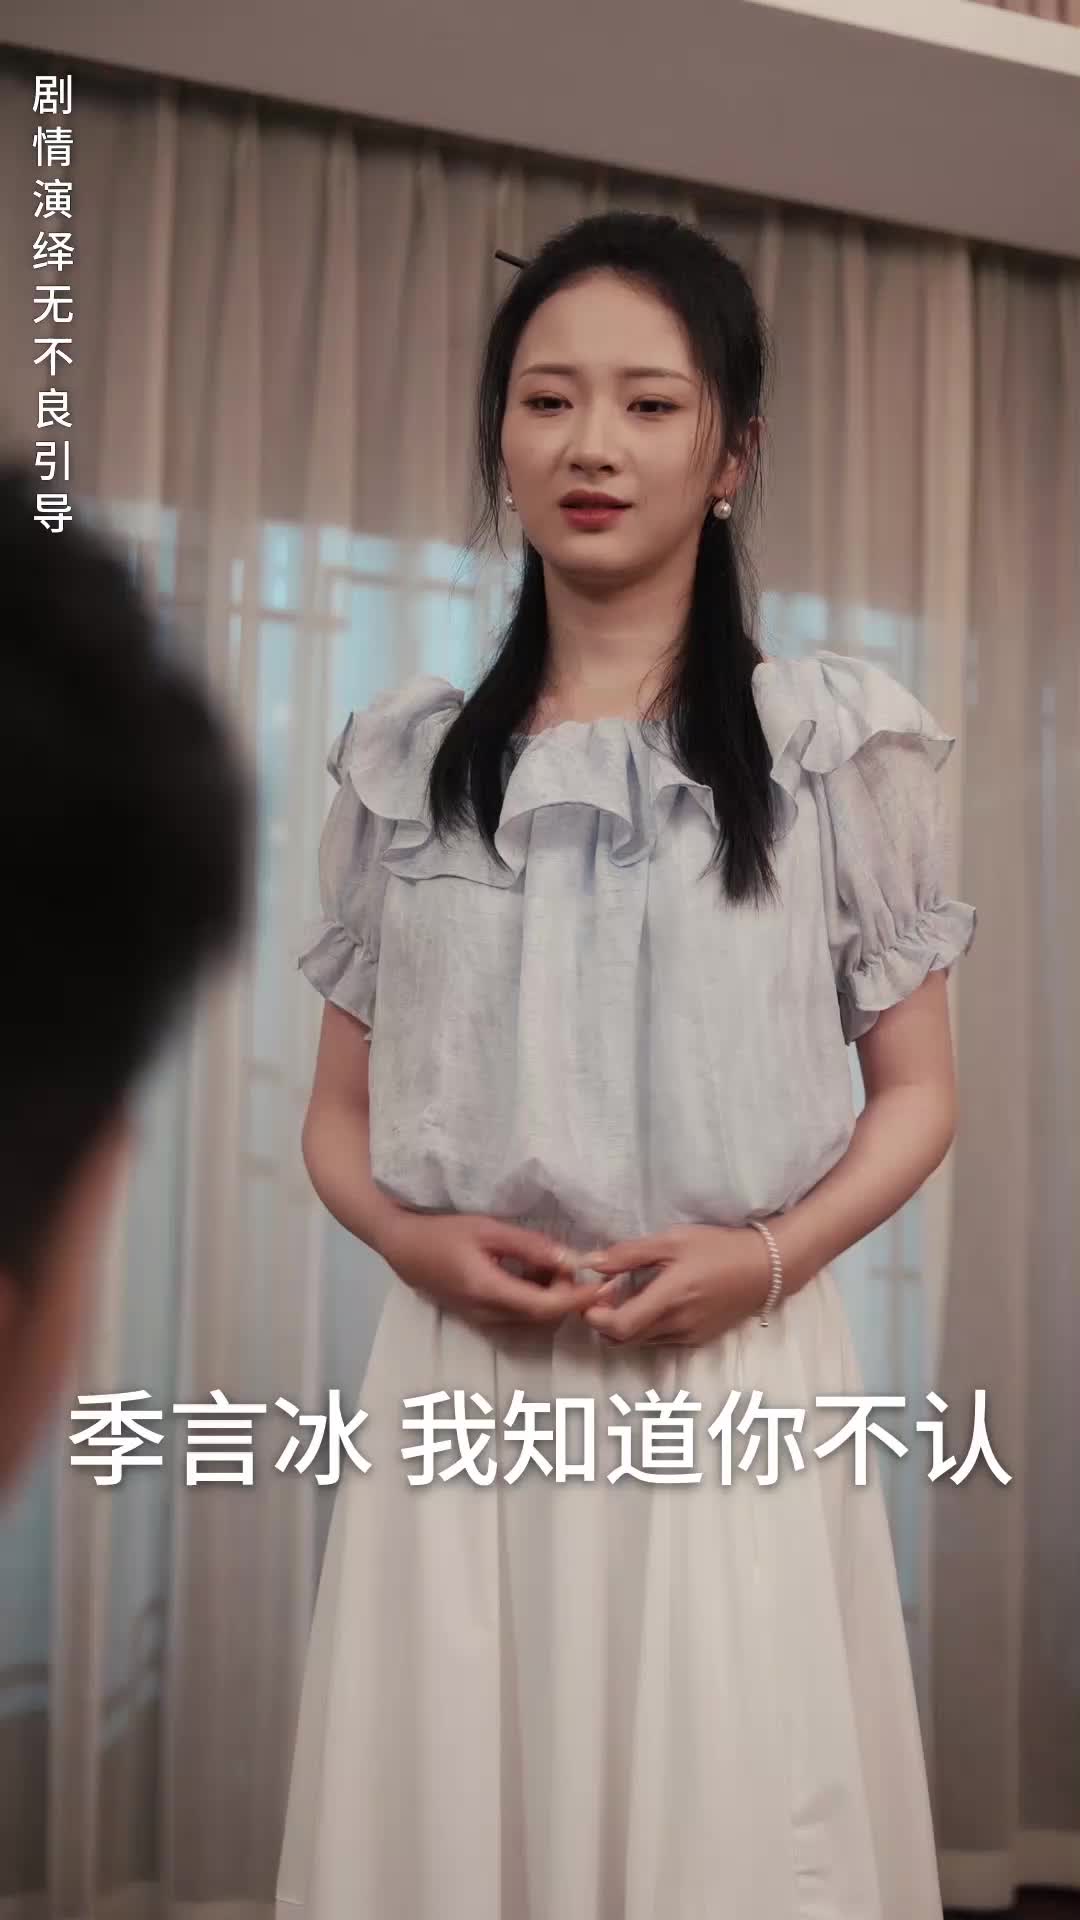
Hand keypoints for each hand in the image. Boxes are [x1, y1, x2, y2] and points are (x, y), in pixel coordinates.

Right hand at [380, 1211, 605, 1333]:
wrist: (402, 1248)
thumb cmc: (442, 1232)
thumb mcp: (487, 1229)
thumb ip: (529, 1245)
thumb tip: (570, 1259)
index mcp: (488, 1290)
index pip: (545, 1307)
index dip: (578, 1300)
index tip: (603, 1285)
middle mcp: (487, 1315)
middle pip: (543, 1317)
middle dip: (568, 1296)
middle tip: (578, 1264)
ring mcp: (481, 1320)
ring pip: (532, 1318)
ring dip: (552, 1297)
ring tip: (554, 1263)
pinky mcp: (479, 1318)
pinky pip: (518, 1315)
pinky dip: (535, 1298)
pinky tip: (534, 1272)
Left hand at [577, 1224, 772, 1347]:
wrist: (765, 1269)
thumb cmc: (719, 1248)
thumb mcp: (673, 1240)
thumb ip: (629, 1254)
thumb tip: (592, 1262)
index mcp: (669, 1298)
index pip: (619, 1326)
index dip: (595, 1317)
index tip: (590, 1298)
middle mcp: (677, 1325)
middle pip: (623, 1339)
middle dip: (603, 1322)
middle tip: (602, 1296)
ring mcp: (688, 1336)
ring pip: (640, 1343)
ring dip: (624, 1326)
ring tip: (626, 1297)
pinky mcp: (697, 1340)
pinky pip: (659, 1341)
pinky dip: (645, 1329)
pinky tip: (651, 1304)